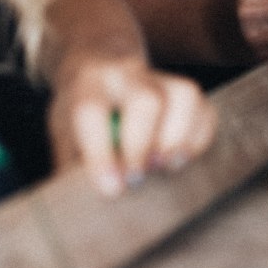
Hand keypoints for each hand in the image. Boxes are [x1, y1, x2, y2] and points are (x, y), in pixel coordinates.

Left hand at [47, 54, 216, 197]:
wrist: (97, 64)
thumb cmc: (78, 111)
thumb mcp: (63, 131)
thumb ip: (73, 164)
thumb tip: (85, 203)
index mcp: (86, 85)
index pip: (92, 112)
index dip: (102, 153)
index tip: (112, 189)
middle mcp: (124, 74)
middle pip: (146, 100)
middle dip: (144, 145)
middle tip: (137, 178)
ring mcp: (158, 76)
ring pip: (184, 96)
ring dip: (179, 139)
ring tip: (166, 167)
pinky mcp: (182, 87)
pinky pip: (204, 108)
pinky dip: (199, 138)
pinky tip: (183, 158)